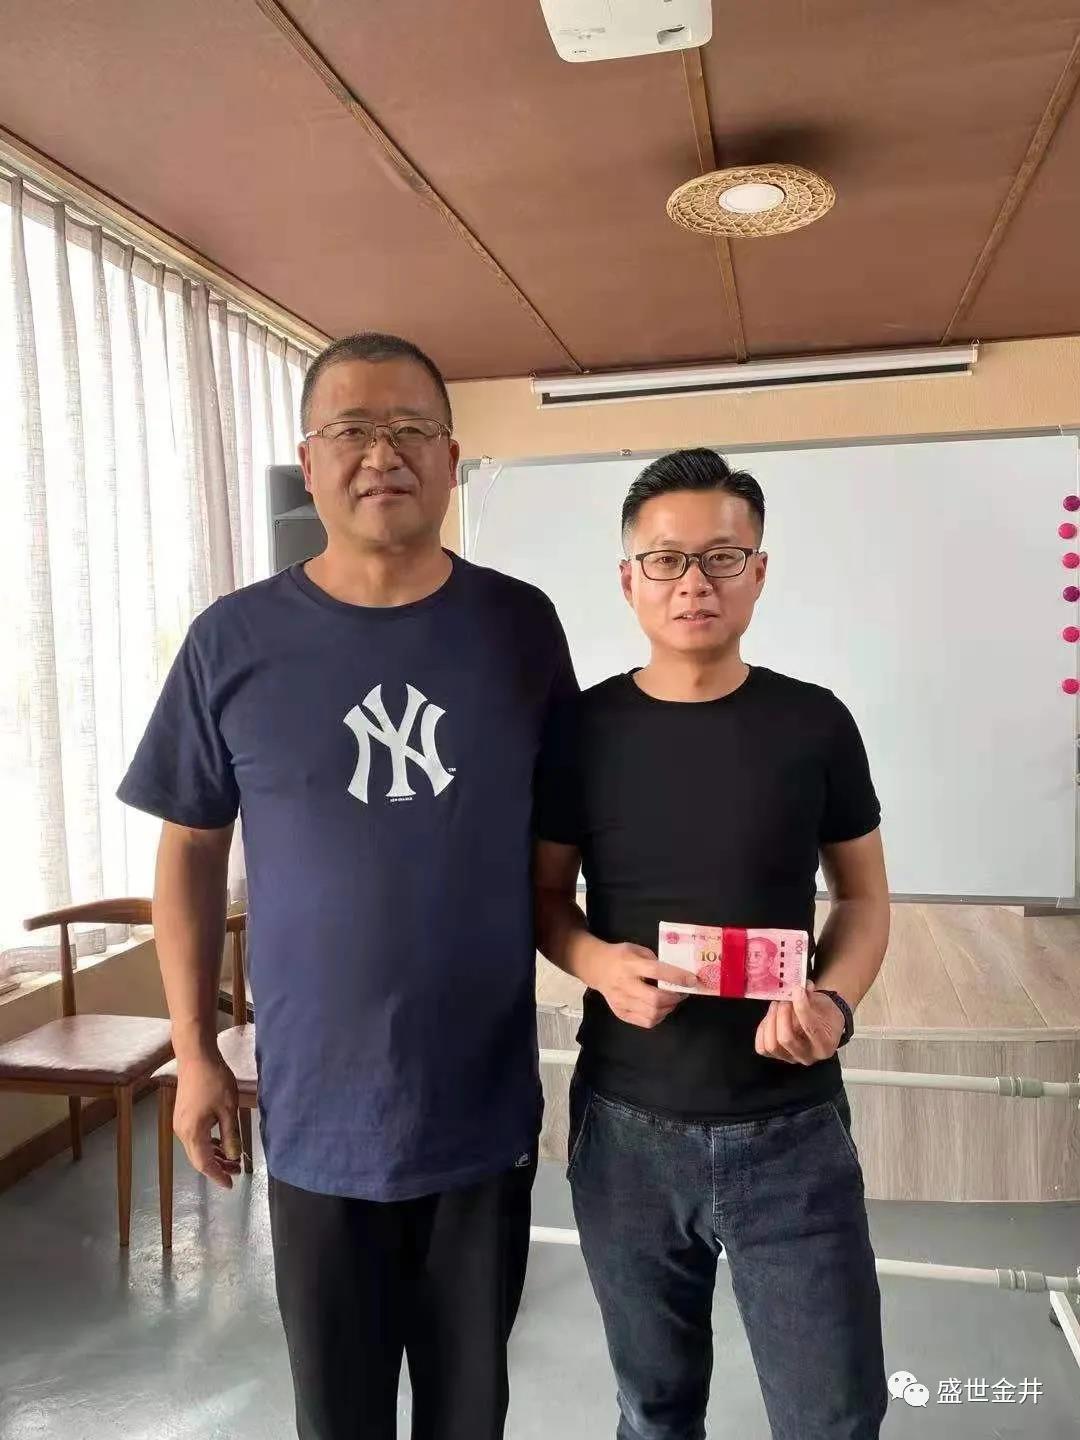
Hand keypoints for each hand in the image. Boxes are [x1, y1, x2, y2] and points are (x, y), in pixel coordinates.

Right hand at [174, 1050, 242, 1189]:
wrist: (196, 1057)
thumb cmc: (214, 1081)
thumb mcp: (228, 1109)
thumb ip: (230, 1135)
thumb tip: (233, 1157)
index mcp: (192, 1133)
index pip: (204, 1163)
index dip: (217, 1175)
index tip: (230, 1184)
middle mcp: (182, 1132)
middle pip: (198, 1158)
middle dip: (217, 1167)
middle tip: (236, 1171)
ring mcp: (180, 1123)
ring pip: (197, 1148)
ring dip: (214, 1154)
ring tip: (233, 1159)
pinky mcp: (183, 1115)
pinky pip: (196, 1137)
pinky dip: (208, 1143)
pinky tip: (221, 1142)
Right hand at [590, 941, 700, 1029]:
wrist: (596, 967)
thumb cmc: (620, 956)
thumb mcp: (636, 949)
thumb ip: (654, 960)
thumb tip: (676, 973)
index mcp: (630, 965)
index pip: (657, 972)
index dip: (678, 977)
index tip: (692, 980)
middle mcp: (625, 985)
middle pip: (655, 999)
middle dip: (675, 998)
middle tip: (683, 992)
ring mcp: (621, 1001)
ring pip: (652, 1014)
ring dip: (669, 1008)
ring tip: (672, 1000)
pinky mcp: (621, 1013)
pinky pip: (646, 1022)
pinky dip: (659, 1017)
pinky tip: (661, 1008)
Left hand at [754, 981, 844, 1064]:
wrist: (824, 1025)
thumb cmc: (825, 1014)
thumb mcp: (824, 1004)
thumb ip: (812, 996)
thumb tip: (802, 986)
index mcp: (825, 1045)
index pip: (810, 1028)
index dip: (801, 1007)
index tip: (797, 990)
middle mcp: (808, 1056)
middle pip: (786, 1038)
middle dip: (782, 1014)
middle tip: (784, 999)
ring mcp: (792, 1058)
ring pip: (771, 1044)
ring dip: (770, 1020)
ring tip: (776, 1005)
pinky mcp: (778, 1056)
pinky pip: (762, 1047)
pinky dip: (763, 1030)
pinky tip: (770, 1018)